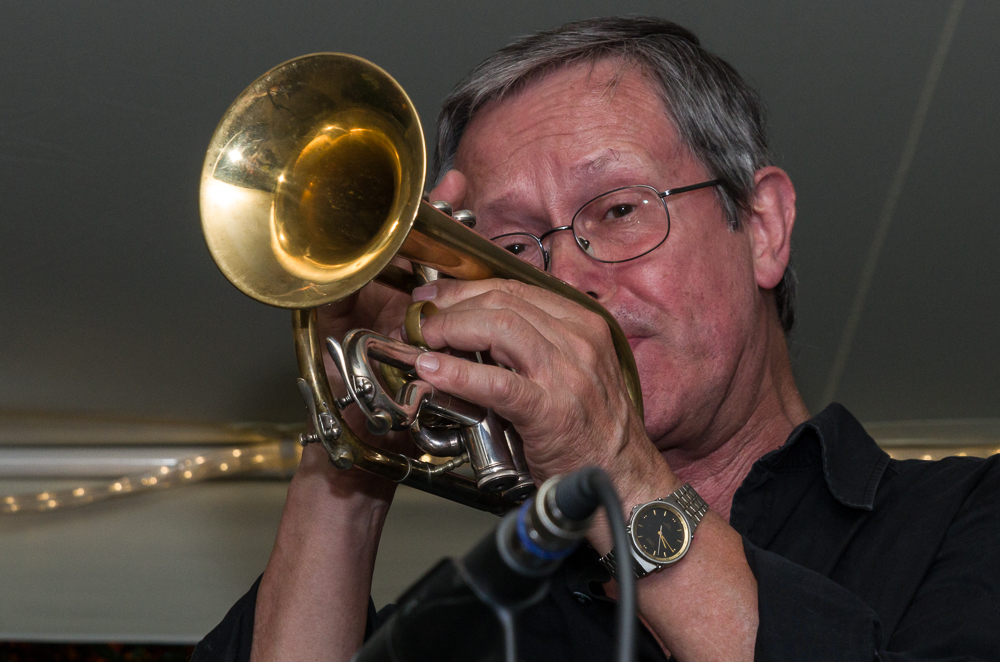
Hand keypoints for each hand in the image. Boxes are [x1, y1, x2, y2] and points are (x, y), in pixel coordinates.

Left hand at [410, 172, 671, 496]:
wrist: (620, 475)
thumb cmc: (591, 427)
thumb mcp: (571, 371)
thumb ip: (534, 347)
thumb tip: (474, 332)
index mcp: (582, 326)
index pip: (516, 289)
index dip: (467, 289)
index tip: (437, 298)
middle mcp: (578, 342)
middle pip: (503, 302)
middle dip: (453, 306)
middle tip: (422, 320)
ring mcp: (566, 375)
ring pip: (500, 328)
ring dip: (452, 330)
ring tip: (425, 341)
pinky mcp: (551, 411)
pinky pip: (498, 383)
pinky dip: (459, 373)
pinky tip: (433, 371)